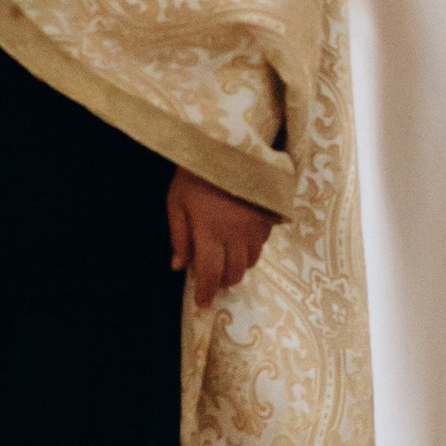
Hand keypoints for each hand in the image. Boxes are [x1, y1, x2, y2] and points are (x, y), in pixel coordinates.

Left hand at [168, 168, 275, 308]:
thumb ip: (179, 236)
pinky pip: (262, 243)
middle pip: (234, 273)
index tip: (203, 302)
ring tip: (226, 259)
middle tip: (213, 277)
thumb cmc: (196, 172)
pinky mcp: (269, 216)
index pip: (210, 275)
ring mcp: (256, 227)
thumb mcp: (176, 202)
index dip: (206, 292)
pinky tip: (241, 239)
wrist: (229, 143)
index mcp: (210, 233)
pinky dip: (251, 248)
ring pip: (251, 261)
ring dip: (238, 266)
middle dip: (223, 280)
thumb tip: (179, 266)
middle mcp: (236, 236)